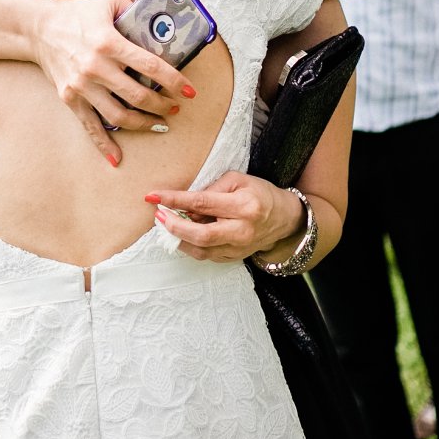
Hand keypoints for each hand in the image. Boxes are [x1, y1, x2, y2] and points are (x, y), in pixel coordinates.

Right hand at [31, 0, 193, 164]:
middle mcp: (95, 67)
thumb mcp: (109, 0)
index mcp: (108, 42)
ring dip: (144, 124)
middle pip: (138, 96)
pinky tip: (117, 159)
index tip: (189, 91)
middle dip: (163, 105)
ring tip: (159, 124)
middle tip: (175, 107)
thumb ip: (136, 8)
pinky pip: (90, 127)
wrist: (39, 28)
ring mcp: (81, 86)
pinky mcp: (70, 99)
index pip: (150, 66)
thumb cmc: (79, 13)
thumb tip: (163, 21)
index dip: (174, 81)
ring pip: (119, 116)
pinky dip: (104, 146)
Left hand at [145, 172, 302, 261]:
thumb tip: (186, 203)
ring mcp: (238, 248)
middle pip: (200, 234)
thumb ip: (211, 189)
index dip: (175, 200)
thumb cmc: (259, 193)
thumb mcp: (238, 180)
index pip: (202, 203)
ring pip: (201, 250)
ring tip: (167, 224)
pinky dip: (190, 246)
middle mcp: (241, 230)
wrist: (284, 219)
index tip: (154, 197)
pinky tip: (182, 234)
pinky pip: (206, 256)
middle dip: (174, 226)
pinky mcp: (234, 258)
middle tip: (159, 215)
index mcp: (244, 206)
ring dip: (178, 238)